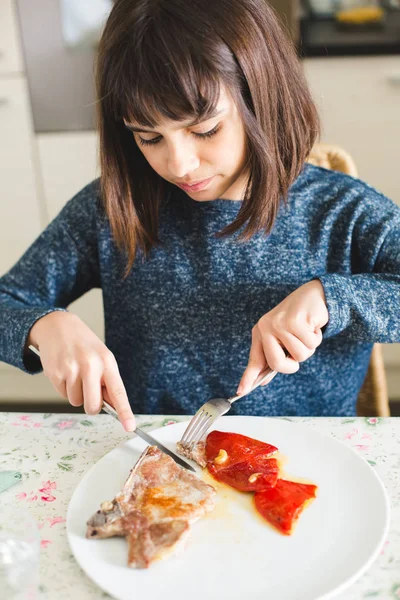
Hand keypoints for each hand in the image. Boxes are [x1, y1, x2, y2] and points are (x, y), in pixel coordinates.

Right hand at [28, 311, 135, 430]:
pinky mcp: (55, 373)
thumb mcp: (102, 356)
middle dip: (91, 405)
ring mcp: (72, 369)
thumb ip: (108, 380)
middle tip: (89, 390)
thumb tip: (112, 406)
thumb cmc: (84, 344)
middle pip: (93, 405)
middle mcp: (90, 365)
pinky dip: (64, 387)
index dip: (124, 412)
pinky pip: (62, 395)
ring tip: (75, 372)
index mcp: (107, 362)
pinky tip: (65, 371)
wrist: (58, 326)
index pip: (118, 392)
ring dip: (76, 392)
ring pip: (76, 402)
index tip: (130, 427)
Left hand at [237, 280, 328, 395]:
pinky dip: (316, 337)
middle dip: (292, 365)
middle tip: (297, 353)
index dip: (248, 377)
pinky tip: (312, 325)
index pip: (254, 360)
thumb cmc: (299, 319)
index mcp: (260, 333)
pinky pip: (310, 344)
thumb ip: (273, 356)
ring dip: (309, 347)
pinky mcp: (295, 320)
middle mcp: (266, 328)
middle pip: (277, 364)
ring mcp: (279, 324)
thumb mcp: (283, 338)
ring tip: (306, 331)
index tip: (240, 392)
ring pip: (299, 356)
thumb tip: (263, 381)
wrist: (313, 294)